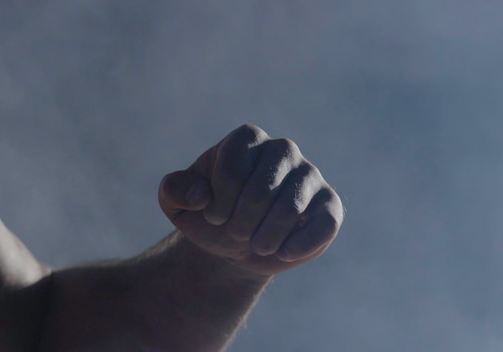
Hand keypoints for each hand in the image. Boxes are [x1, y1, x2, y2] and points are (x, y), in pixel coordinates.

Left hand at [158, 124, 342, 275]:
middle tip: (234, 234)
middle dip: (240, 224)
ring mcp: (308, 175)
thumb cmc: (209, 214)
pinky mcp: (329, 204)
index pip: (232, 168)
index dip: (218, 203)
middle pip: (261, 190)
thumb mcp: (177, 204)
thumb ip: (173, 190)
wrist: (236, 243)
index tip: (212, 216)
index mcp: (246, 139)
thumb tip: (198, 194)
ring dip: (265, 238)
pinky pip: (326, 223)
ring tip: (255, 244)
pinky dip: (301, 245)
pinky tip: (283, 253)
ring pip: (290, 208)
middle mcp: (282, 149)